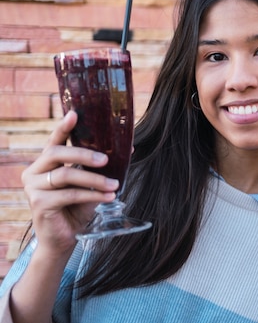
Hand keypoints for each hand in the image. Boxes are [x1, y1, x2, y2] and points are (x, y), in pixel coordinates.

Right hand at [21, 111, 118, 254]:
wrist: (64, 239)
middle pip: (57, 154)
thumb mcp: (91, 184)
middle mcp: (34, 172)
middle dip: (85, 154)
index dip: (64, 127)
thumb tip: (128, 147)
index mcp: (45, 164)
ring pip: (66, 175)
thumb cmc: (77, 208)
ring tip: (115, 184)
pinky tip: (109, 197)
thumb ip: (101, 167)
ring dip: (94, 179)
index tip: (75, 114)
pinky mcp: (39, 204)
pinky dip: (92, 195)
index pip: (54, 141)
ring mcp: (33, 188)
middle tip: (106, 159)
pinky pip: (69, 194)